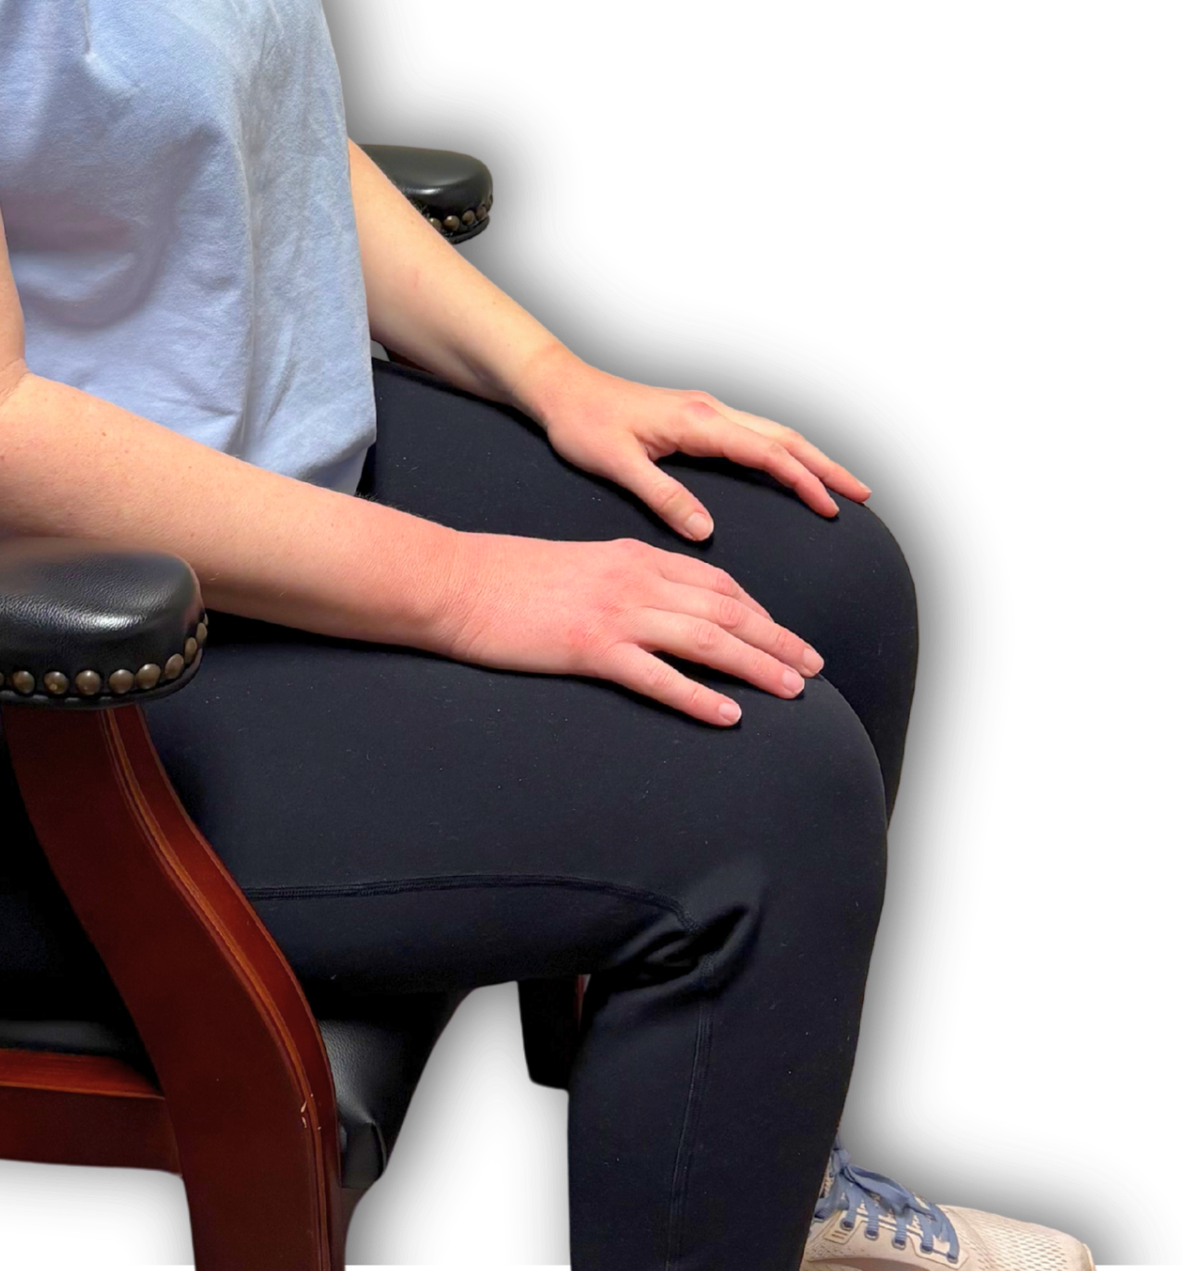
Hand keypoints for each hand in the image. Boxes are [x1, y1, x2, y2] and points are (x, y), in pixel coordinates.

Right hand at [435, 529, 827, 727]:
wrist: (454, 581)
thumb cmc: (505, 578)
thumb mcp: (576, 565)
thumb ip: (620, 580)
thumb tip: (652, 608)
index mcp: (631, 556)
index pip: (714, 581)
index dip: (757, 610)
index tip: (782, 634)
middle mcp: (633, 579)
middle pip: (725, 608)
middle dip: (776, 637)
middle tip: (815, 665)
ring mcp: (613, 612)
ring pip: (706, 639)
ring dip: (757, 664)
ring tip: (795, 689)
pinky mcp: (589, 647)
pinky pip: (658, 676)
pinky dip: (699, 696)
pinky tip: (729, 715)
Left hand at [515, 346, 874, 540]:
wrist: (560, 389)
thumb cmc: (582, 423)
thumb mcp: (616, 463)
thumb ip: (663, 496)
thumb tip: (707, 531)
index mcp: (696, 421)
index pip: (765, 451)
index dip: (803, 480)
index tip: (832, 508)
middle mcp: (708, 410)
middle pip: (783, 437)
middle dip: (826, 466)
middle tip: (863, 497)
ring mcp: (704, 410)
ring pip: (772, 432)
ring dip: (810, 457)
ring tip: (841, 486)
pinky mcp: (695, 417)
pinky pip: (753, 434)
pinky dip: (783, 452)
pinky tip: (789, 471)